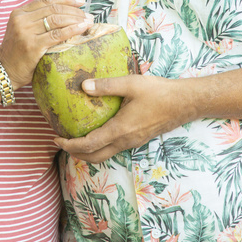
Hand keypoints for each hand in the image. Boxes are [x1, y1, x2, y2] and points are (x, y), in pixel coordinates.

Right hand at [0, 0, 92, 88]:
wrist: (4, 72)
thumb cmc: (18, 52)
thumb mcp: (22, 30)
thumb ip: (36, 18)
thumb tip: (62, 6)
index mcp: (19, 13)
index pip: (46, 0)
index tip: (81, 1)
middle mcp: (21, 20)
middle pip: (53, 8)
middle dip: (74, 10)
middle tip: (88, 15)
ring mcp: (25, 32)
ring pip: (56, 19)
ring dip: (76, 19)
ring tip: (88, 22)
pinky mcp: (32, 46)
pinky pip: (57, 35)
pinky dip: (72, 30)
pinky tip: (82, 29)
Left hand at [54, 74, 185, 162]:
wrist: (184, 103)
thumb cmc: (159, 92)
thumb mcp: (131, 84)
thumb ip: (107, 85)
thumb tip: (84, 86)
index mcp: (120, 129)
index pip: (89, 144)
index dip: (70, 144)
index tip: (56, 137)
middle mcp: (125, 141)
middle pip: (94, 157)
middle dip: (75, 153)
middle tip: (62, 141)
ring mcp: (132, 142)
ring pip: (105, 155)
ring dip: (88, 152)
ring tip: (76, 139)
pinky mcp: (138, 139)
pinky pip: (114, 149)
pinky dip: (100, 147)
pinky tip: (98, 132)